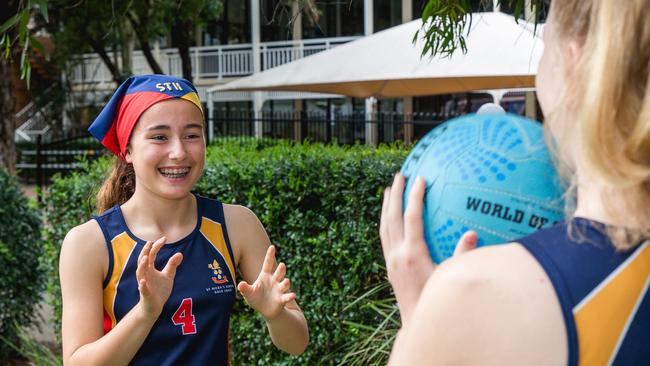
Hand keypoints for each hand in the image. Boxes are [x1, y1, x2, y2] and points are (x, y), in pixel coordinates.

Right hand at [136, 237, 182, 317]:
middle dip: (146, 251)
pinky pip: (143, 289)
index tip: (164, 238)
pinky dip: (142, 285)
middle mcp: (145, 274)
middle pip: (142, 261)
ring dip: (141, 266)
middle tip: (151, 243)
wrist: (154, 306)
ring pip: (140, 273)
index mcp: (150, 269)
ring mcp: (144, 284)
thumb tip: (180, 253)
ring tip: (145, 258)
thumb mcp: (168, 276)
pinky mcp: (145, 294)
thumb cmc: (159, 290)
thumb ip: (172, 265)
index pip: (151, 255)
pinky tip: (144, 282)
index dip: (156, 246)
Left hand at [237, 245, 295, 320]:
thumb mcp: (248, 293)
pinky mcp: (282, 299)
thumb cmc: (256, 298)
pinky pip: (287, 296)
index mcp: (265, 276)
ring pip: (284, 284)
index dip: (270, 255)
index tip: (272, 246)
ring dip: (286, 283)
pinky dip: (290, 296)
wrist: (265, 310)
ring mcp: (279, 289)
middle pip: (278, 273)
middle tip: (282, 265)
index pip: (268, 264)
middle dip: (281, 269)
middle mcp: (274, 281)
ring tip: (286, 282)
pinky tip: (292, 295)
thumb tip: (240, 284)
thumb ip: (245, 288)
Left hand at [380, 173, 477, 325]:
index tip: (419, 178)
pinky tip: (390, 216)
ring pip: (384, 226)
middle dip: (394, 194)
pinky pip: (384, 237)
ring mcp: (390, 261)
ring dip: (386, 206)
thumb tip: (472, 233)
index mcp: (412, 254)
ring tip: (389, 189)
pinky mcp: (389, 267)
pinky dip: (386, 222)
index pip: (412, 218)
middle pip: (392, 217)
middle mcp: (397, 255)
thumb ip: (462, 256)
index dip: (415, 196)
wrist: (417, 324)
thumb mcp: (451, 278)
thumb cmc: (439, 301)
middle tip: (399, 175)